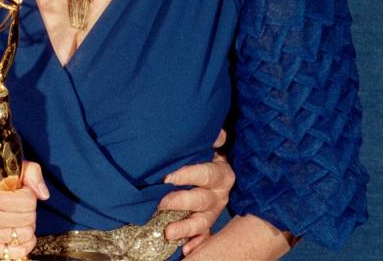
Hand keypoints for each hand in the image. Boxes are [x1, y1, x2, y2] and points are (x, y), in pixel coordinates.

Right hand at [0, 161, 48, 258]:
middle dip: (27, 209)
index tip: (18, 189)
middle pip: (29, 219)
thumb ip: (29, 172)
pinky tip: (12, 230)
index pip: (28, 200)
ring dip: (23, 224)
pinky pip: (18, 251)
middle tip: (15, 202)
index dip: (28, 192)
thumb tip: (43, 194)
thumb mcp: (1, 167)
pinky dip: (21, 241)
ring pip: (26, 235)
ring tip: (11, 215)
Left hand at [159, 129, 233, 254]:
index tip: (167, 177)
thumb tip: (217, 134)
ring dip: (186, 228)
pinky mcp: (208, 223)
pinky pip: (204, 236)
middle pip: (201, 200)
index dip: (187, 175)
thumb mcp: (212, 143)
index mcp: (221, 174)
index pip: (205, 174)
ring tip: (168, 232)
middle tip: (160, 203)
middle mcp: (219, 194)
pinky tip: (185, 251)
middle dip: (180, 202)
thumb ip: (216, 138)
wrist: (221, 167)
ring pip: (202, 222)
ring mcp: (213, 211)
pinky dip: (196, 244)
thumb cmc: (209, 153)